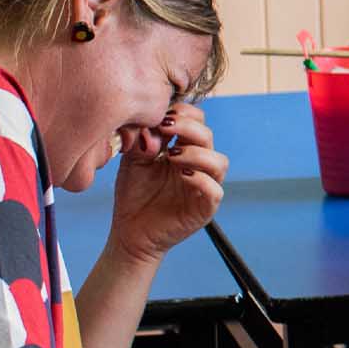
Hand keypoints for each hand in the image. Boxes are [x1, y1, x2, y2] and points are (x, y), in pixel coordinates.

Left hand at [107, 104, 229, 264]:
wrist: (129, 232)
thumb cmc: (134, 196)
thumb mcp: (133, 163)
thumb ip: (142, 142)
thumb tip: (154, 127)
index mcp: (184, 150)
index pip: (197, 122)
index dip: (185, 114)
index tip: (162, 117)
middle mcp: (198, 166)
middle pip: (208, 137)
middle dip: (189, 128)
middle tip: (167, 128)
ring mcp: (204, 186)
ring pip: (219, 162)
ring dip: (198, 154)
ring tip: (172, 156)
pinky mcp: (205, 208)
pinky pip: (215, 191)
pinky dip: (201, 180)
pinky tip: (182, 176)